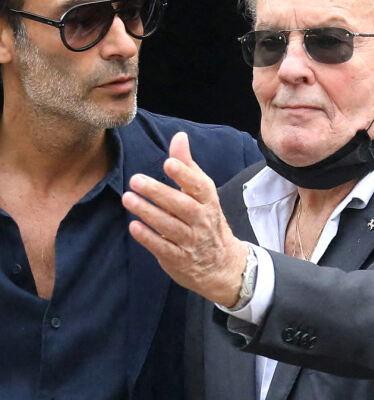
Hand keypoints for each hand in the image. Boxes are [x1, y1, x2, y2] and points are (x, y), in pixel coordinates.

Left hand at [121, 132, 247, 306]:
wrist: (221, 263)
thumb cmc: (206, 219)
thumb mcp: (201, 192)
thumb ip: (187, 165)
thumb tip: (179, 137)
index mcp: (208, 201)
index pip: (199, 186)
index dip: (185, 174)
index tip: (169, 162)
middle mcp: (202, 220)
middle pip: (181, 205)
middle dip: (159, 192)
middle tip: (136, 180)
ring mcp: (191, 241)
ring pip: (169, 226)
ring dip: (148, 212)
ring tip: (128, 199)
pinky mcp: (179, 258)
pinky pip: (163, 247)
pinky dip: (149, 237)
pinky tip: (134, 226)